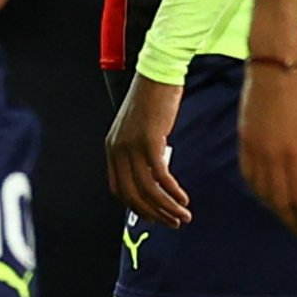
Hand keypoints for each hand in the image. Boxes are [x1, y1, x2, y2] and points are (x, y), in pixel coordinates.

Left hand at [107, 71, 190, 228]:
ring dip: (166, 207)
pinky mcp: (149, 141)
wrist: (159, 73)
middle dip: (154, 214)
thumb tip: (157, 175)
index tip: (155, 216)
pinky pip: (160, 176)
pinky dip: (172, 191)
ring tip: (183, 216)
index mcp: (113, 148)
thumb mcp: (142, 128)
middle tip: (173, 223)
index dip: (137, 207)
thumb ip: (143, 151)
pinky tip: (183, 198)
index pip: (119, 189)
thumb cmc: (154, 98)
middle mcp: (118, 150)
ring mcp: (132, 146)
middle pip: (132, 195)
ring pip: (147, 189)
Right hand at [238, 62, 296, 233]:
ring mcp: (256, 151)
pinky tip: (265, 195)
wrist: (274, 67)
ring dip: (275, 208)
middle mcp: (274, 159)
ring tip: (286, 216)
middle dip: (292, 220)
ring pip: (263, 192)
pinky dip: (258, 191)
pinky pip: (249, 176)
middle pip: (281, 201)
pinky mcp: (244, 142)